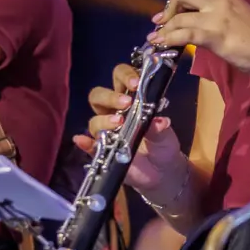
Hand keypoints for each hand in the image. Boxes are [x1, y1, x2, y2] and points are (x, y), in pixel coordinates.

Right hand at [75, 63, 186, 198]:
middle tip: (126, 103)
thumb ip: (161, 128)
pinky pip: (89, 146)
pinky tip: (82, 141)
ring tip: (119, 123)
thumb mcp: (166, 136)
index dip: (125, 76)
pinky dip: (84, 142)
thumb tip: (159, 121)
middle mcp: (113, 112)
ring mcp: (106, 132)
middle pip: (99, 96)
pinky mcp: (102, 152)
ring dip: (104, 120)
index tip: (136, 84)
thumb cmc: (163, 146)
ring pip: (94, 119)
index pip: (119, 78)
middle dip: (110, 96)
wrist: (162, 174)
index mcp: (130, 100)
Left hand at [147, 0, 249, 84]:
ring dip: (164, 27)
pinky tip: (160, 44)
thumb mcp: (239, 16)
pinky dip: (167, 39)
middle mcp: (219, 0)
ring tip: (156, 37)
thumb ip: (219, 14)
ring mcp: (216, 17)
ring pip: (179, 14)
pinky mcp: (214, 36)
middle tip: (165, 19)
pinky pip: (183, 34)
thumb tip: (197, 20)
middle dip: (169, 4)